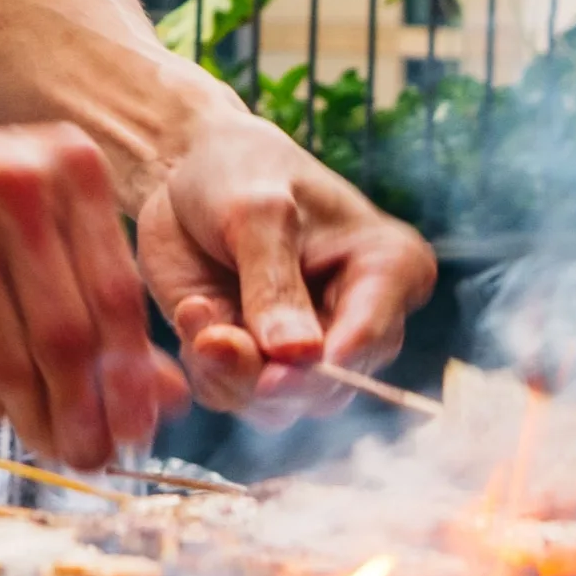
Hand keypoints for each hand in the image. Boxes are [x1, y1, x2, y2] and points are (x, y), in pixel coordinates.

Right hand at [0, 115, 186, 468]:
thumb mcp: (37, 215)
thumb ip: (102, 293)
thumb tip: (171, 394)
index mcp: (68, 166)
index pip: (119, 294)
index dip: (134, 376)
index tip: (142, 429)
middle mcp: (18, 190)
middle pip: (72, 333)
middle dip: (88, 412)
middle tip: (95, 456)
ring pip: (18, 358)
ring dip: (39, 418)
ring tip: (52, 445)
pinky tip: (1, 410)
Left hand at [136, 111, 435, 427]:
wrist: (186, 172)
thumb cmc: (240, 171)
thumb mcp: (258, 212)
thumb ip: (274, 283)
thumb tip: (298, 355)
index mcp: (389, 271)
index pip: (376, 333)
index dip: (334, 361)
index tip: (289, 367)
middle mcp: (356, 322)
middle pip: (328, 387)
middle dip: (268, 374)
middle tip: (215, 340)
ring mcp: (304, 350)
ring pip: (279, 404)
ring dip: (228, 373)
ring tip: (196, 313)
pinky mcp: (253, 362)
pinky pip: (232, 394)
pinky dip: (204, 366)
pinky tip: (191, 311)